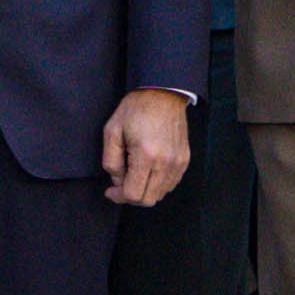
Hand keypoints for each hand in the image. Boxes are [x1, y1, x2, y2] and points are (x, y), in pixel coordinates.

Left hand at [100, 88, 192, 206]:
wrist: (162, 94)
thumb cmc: (136, 109)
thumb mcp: (112, 131)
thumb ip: (111, 161)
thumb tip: (117, 182)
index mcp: (146, 156)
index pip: (133, 194)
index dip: (118, 196)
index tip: (110, 191)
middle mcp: (166, 163)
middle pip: (148, 200)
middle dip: (130, 197)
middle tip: (120, 185)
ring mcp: (178, 163)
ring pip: (160, 195)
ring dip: (144, 191)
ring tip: (134, 175)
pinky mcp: (184, 160)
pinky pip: (170, 185)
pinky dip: (157, 185)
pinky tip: (147, 171)